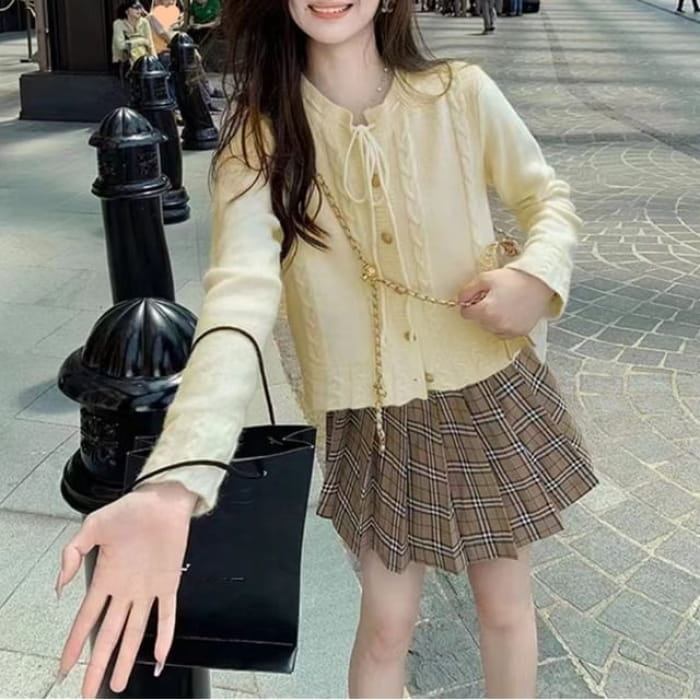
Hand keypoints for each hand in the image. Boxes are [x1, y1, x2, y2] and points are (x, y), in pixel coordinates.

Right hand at [57, 483, 197, 697]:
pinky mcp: (169, 583)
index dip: (74, 645)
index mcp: (105, 578)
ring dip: (127, 658)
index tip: (64, 668)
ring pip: (135, 632)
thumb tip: (59, 588)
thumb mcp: (92, 527)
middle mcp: (125, 590)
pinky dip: (165, 636)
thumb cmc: (129, 509)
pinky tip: (160, 658)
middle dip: (98, 664)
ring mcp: (148, 589)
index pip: (86, 620)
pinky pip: (167, 614)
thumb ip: (71, 555)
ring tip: (117, 684)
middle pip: (108, 634)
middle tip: (90, 691)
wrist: (162, 499)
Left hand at [458, 268, 553, 337]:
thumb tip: (460, 300)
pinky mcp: (520, 332)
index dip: (469, 304)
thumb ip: (468, 290)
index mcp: (486, 310)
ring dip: (492, 319)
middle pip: (478, 322)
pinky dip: (504, 325)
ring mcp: (509, 330)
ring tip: (504, 304)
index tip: (478, 298)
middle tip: (494, 298)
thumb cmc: (514, 278)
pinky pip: (504, 333)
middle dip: (482, 311)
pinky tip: (511, 312)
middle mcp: (496, 324)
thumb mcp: (486, 278)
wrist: (540, 282)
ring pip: (490, 329)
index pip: (466, 314)